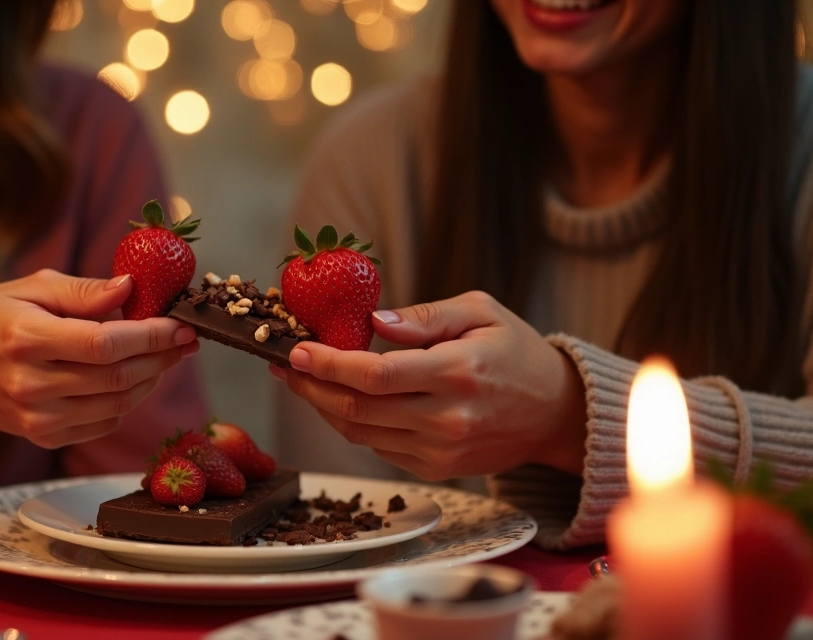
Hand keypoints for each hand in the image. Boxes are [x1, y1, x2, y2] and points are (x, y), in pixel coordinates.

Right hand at [0, 269, 197, 448]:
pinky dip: (127, 401)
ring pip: (118, 404)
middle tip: (187, 340)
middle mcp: (31, 384)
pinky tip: (134, 378)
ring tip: (165, 356)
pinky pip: (103, 423)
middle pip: (118, 376)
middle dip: (162, 357)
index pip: (106, 343)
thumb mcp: (28, 288)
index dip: (152, 335)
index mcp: (26, 338)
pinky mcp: (42, 436)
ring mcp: (36, 417)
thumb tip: (132, 288)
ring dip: (151, 380)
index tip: (181, 324)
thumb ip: (84, 292)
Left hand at [272, 291, 586, 479]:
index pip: (375, 374)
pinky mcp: (437, 468)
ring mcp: (441, 450)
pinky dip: (353, 424)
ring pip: (361, 432)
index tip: (296, 350)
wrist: (556, 413)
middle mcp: (448, 417)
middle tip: (285, 365)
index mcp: (458, 372)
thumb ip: (425, 316)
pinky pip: (378, 447)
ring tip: (303, 381)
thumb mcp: (481, 311)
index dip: (327, 365)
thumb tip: (374, 322)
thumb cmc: (515, 351)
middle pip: (358, 408)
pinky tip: (340, 401)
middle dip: (311, 387)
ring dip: (324, 408)